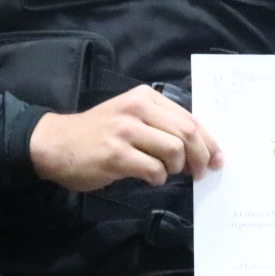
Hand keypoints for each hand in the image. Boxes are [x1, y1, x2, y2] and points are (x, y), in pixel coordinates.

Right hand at [30, 85, 222, 191]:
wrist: (56, 143)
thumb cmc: (98, 134)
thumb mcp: (131, 118)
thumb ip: (162, 127)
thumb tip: (200, 151)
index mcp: (145, 97)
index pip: (190, 117)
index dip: (209, 141)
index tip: (218, 158)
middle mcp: (137, 109)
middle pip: (187, 133)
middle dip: (201, 157)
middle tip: (200, 173)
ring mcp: (125, 130)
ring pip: (174, 150)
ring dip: (177, 168)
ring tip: (166, 172)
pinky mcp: (116, 154)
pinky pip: (153, 169)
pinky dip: (157, 178)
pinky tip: (148, 177)